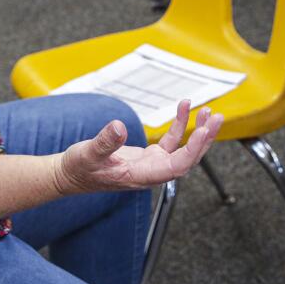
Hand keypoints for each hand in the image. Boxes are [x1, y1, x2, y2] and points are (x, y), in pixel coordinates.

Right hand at [54, 100, 222, 193]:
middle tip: (216, 118)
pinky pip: (170, 141)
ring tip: (207, 112)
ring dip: (197, 132)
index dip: (192, 151)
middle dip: (204, 140)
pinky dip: (179, 124)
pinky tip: (184, 107)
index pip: (175, 167)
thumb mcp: (88, 153)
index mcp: (141, 176)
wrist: (69, 175)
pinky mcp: (147, 156)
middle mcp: (151, 173)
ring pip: (182, 150)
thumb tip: (118, 127)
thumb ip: (105, 142)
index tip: (202, 131)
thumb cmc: (78, 169)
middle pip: (187, 160)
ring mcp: (151, 165)